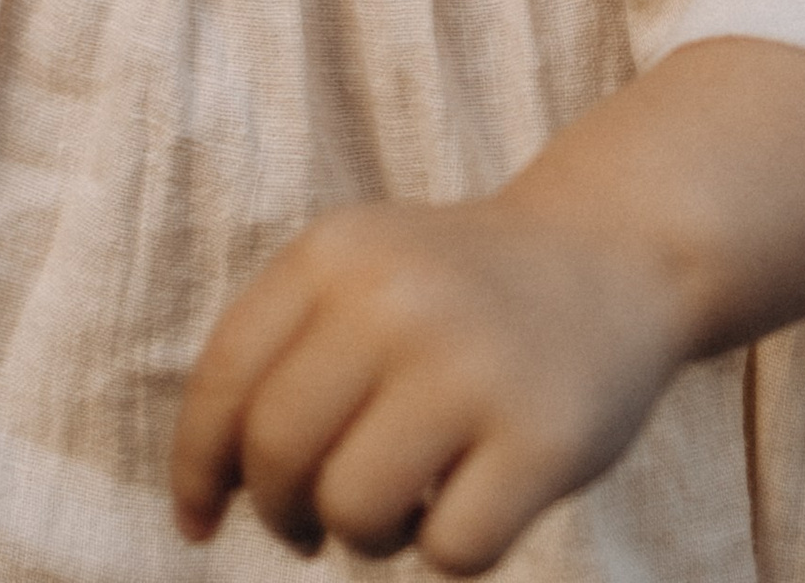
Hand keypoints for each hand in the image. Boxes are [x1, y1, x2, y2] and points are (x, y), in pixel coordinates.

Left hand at [171, 197, 682, 571]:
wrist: (608, 256)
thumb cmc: (454, 291)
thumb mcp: (359, 273)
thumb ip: (280, 353)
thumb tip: (204, 490)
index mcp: (334, 254)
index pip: (225, 376)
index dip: (196, 464)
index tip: (196, 520)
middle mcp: (394, 300)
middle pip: (277, 452)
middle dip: (278, 511)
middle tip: (304, 524)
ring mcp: (472, 368)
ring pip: (354, 512)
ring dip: (362, 538)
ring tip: (397, 509)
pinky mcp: (545, 439)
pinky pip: (450, 550)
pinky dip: (446, 551)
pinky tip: (467, 504)